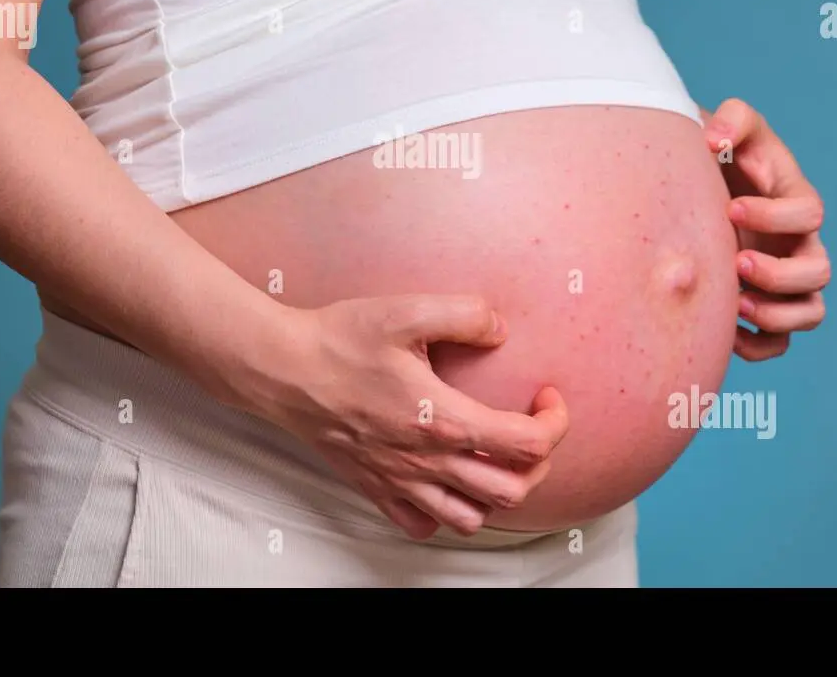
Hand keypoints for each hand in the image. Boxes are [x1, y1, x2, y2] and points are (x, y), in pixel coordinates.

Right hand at [266, 295, 568, 539]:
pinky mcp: (375, 487)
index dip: (554, 422)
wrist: (282, 370)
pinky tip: (444, 480)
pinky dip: (444, 513)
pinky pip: (421, 524)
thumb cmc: (340, 340)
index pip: (528, 444)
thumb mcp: (406, 310)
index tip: (546, 396)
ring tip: (493, 459)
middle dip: (537, 462)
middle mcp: (427, 461)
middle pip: (512, 491)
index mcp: (444, 420)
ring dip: (494, 494)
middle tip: (529, 427)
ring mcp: (400, 481)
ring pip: (471, 518)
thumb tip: (501, 329)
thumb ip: (465, 314)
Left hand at [704, 99, 830, 361]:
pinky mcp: (762, 307)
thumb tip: (717, 139)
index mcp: (794, 200)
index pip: (809, 214)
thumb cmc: (712, 154)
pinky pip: (778, 343)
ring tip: (733, 302)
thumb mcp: (724, 125)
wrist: (690, 185)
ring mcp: (783, 279)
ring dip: (775, 314)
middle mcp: (797, 243)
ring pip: (809, 313)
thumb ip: (731, 119)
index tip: (730, 208)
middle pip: (819, 271)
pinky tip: (723, 330)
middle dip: (779, 273)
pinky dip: (757, 345)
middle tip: (735, 262)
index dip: (775, 216)